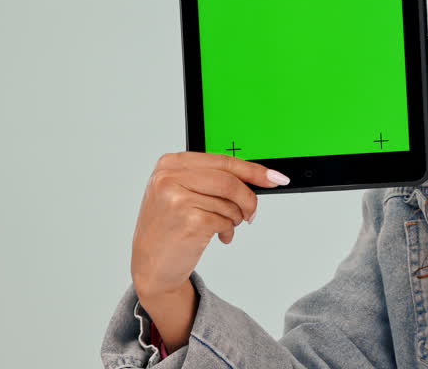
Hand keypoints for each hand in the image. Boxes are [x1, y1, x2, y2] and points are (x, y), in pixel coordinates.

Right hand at [130, 151, 287, 296]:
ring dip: (235, 218)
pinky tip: (218, 237)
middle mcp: (169, 178)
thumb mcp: (183, 193)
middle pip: (230, 181)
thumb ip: (212, 179)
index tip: (276, 178)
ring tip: (223, 226)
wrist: (150, 265)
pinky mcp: (188, 220)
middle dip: (249, 199)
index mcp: (170, 164)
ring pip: (230, 203)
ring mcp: (177, 198)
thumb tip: (259, 176)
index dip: (254, 170)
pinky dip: (228, 231)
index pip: (223, 161)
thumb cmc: (171, 227)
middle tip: (252, 213)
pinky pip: (225, 221)